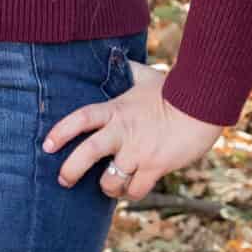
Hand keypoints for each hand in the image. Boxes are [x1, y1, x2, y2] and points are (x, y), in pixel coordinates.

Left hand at [44, 60, 224, 202]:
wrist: (204, 104)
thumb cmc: (175, 90)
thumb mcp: (147, 78)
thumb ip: (130, 72)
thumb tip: (121, 57)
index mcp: (116, 110)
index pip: (80, 119)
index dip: (61, 132)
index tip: (47, 145)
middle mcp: (122, 132)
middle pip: (86, 154)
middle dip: (70, 170)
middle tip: (63, 179)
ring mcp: (138, 151)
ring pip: (109, 180)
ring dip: (106, 188)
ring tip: (108, 187)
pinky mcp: (155, 166)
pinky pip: (134, 190)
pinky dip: (130, 193)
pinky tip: (131, 189)